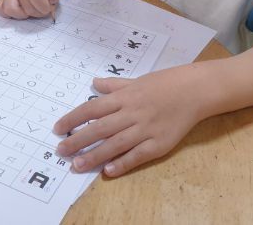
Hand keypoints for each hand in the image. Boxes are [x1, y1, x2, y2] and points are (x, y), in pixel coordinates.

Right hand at [0, 0, 70, 18]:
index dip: (46, 5)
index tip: (51, 3)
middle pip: (26, 7)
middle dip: (39, 11)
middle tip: (45, 5)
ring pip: (11, 10)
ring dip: (26, 14)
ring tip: (34, 8)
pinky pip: (1, 10)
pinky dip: (12, 14)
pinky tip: (23, 10)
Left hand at [53, 65, 202, 176]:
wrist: (195, 90)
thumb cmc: (165, 84)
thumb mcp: (137, 80)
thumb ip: (115, 85)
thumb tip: (94, 82)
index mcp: (125, 96)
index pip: (92, 108)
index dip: (73, 118)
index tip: (58, 128)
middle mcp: (132, 112)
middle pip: (100, 128)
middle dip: (78, 140)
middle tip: (60, 150)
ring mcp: (146, 129)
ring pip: (115, 144)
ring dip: (95, 155)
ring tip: (77, 165)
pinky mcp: (160, 143)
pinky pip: (138, 155)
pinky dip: (122, 163)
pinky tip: (108, 171)